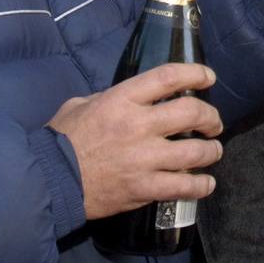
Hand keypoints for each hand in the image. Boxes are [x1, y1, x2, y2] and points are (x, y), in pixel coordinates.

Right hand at [48, 63, 222, 219]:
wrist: (49, 181)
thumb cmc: (62, 139)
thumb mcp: (81, 104)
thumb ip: (109, 98)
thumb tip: (129, 98)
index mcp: (122, 100)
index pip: (169, 77)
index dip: (195, 73)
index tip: (208, 78)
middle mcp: (138, 125)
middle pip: (192, 112)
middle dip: (210, 117)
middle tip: (213, 123)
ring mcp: (144, 159)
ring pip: (195, 151)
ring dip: (211, 151)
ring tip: (213, 151)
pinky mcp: (143, 188)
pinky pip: (183, 186)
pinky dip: (200, 186)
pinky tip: (206, 184)